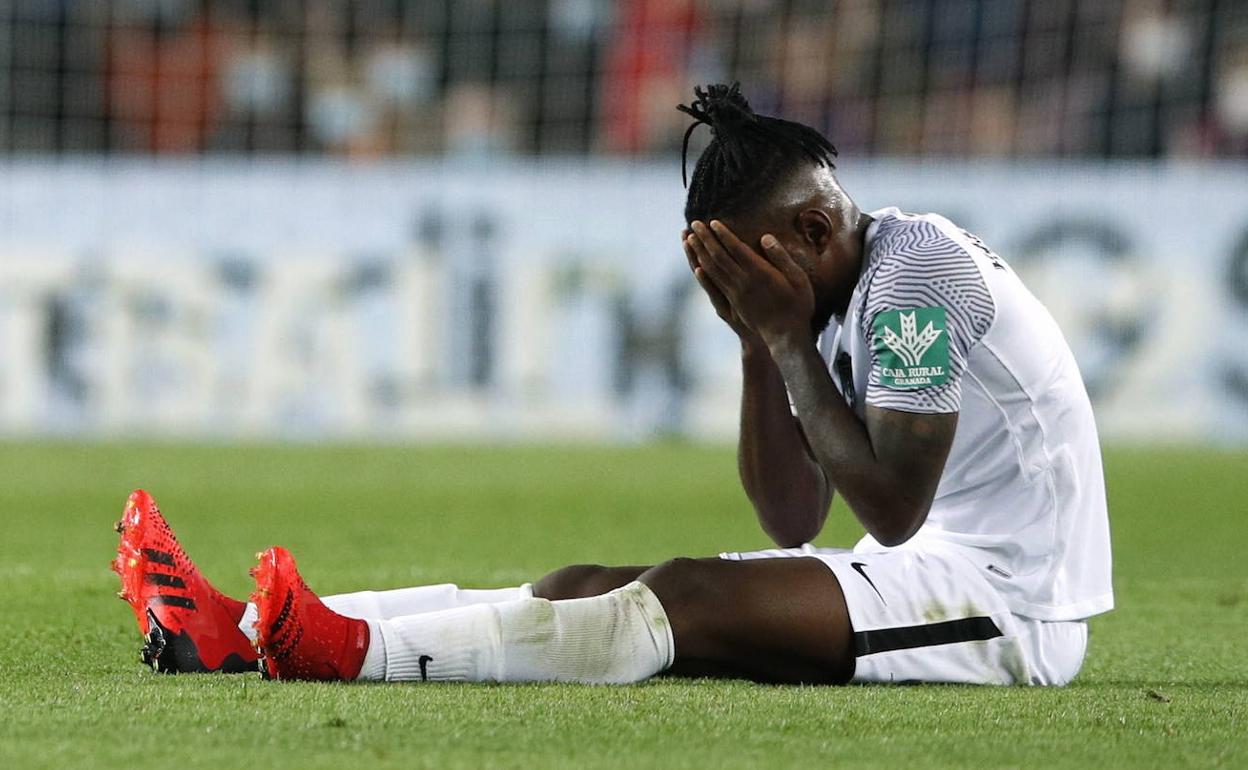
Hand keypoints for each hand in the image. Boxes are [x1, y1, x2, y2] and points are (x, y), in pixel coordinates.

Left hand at [687, 220, 815, 347]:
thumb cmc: (797, 306)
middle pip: (718, 256)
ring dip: (699, 253)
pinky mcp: (732, 304)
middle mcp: (743, 282)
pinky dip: (704, 274)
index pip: (736, 248)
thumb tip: (766, 237)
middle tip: (693, 223)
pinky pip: (714, 286)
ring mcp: (735, 294)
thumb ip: (782, 257)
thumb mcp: (798, 279)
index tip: (712, 222)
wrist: (785, 336)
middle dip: (705, 239)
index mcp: (760, 273)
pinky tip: (696, 267)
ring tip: (689, 239)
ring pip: (712, 270)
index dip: (723, 234)